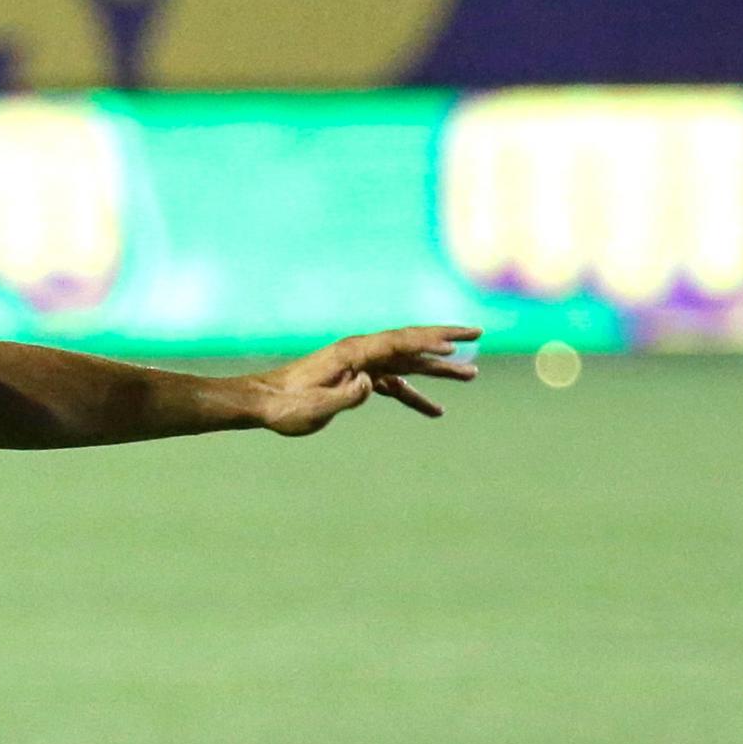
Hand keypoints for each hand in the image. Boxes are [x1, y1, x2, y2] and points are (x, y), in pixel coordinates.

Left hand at [250, 326, 481, 435]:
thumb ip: (345, 397)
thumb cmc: (286, 407)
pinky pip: (394, 384)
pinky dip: (415, 394)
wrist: (263, 403)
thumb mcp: (315, 408)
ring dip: (438, 369)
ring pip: (407, 363)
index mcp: (352, 352)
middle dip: (445, 339)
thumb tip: (370, 385)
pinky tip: (435, 410)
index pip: (399, 341)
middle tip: (479, 334)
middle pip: (411, 342)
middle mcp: (361, 352)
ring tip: (471, 375)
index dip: (430, 340)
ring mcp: (361, 365)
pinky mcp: (358, 380)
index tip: (457, 342)